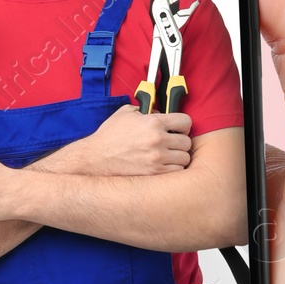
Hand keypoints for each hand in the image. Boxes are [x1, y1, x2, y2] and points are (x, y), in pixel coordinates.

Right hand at [43, 104, 190, 175]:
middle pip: (187, 142)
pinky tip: (164, 165)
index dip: (183, 124)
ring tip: (169, 155)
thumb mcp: (126, 113)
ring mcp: (157, 159)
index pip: (186, 121)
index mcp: (153, 123)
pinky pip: (177, 171)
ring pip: (185, 158)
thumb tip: (161, 113)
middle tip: (172, 143)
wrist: (97, 158)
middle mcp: (158, 140)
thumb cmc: (110, 135)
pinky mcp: (154, 173)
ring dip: (178, 156)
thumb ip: (146, 110)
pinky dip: (173, 168)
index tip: (178, 127)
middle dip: (180, 141)